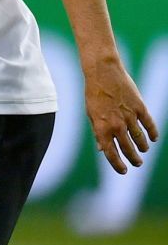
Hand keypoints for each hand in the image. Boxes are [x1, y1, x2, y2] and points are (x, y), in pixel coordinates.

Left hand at [83, 58, 157, 173]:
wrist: (103, 73)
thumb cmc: (93, 94)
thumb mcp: (91, 115)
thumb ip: (98, 132)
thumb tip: (102, 149)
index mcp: (101, 128)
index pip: (111, 153)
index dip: (117, 164)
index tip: (124, 171)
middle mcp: (116, 125)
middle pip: (127, 148)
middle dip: (133, 158)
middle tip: (137, 163)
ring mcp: (129, 116)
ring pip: (139, 138)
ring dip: (143, 146)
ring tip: (144, 150)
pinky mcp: (140, 107)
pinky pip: (149, 124)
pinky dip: (153, 132)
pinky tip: (154, 138)